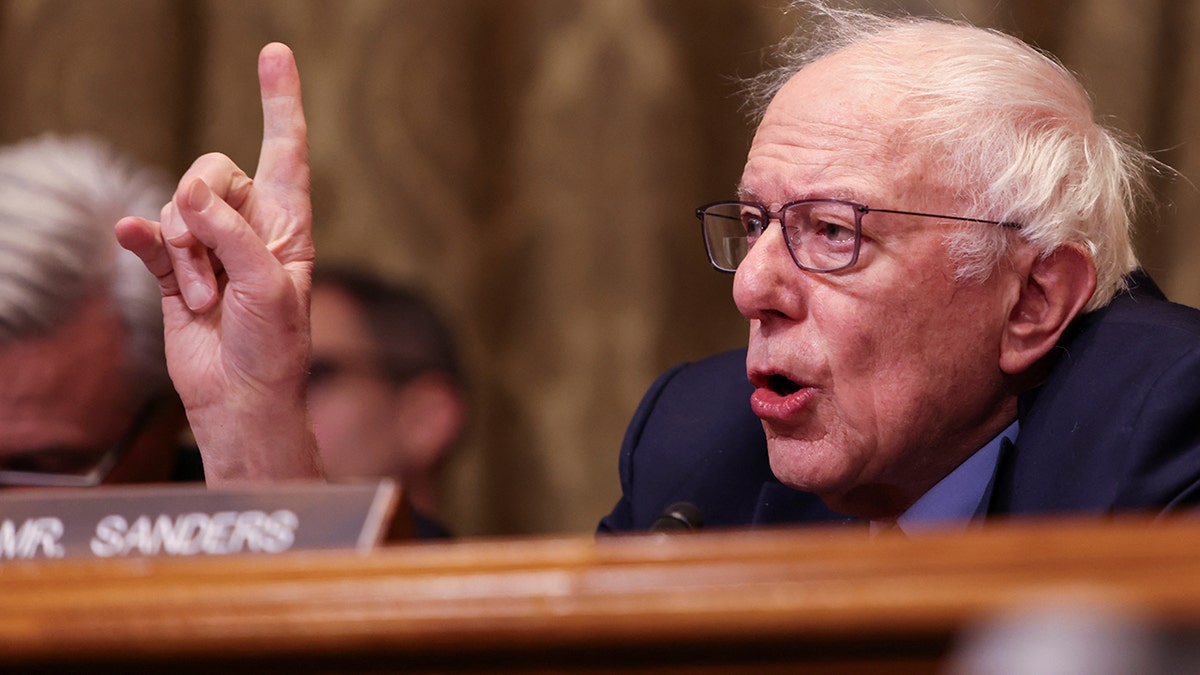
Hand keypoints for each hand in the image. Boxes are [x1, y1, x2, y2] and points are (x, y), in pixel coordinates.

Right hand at [116, 43, 321, 482]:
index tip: (274, 54)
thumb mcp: (267, 287)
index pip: (285, 150)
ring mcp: (210, 246)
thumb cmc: (273, 347)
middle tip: (213, 276)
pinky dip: (141, 238)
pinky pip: (149, 237)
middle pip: (213, 173)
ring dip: (185, 254)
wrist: (241, 399)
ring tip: (205, 301)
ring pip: (178, 207)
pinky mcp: (175, 271)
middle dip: (203, 214)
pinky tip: (130, 237)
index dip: (280, 102)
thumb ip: (232, 235)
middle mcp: (250, 227)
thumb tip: (189, 193)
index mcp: (288, 223)